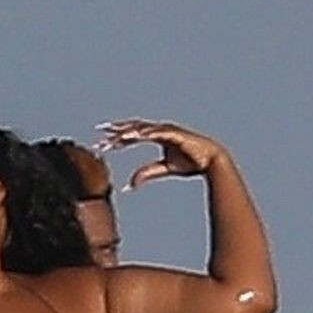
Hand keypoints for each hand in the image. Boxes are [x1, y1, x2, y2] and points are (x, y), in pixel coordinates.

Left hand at [95, 119, 229, 190]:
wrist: (213, 161)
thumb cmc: (191, 163)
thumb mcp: (164, 169)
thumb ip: (147, 174)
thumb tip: (129, 185)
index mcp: (157, 135)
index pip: (133, 134)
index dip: (117, 136)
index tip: (102, 140)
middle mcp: (160, 130)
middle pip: (134, 127)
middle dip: (116, 130)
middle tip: (99, 132)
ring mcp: (168, 129)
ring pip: (143, 128)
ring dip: (128, 131)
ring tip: (113, 136)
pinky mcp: (175, 133)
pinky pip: (156, 132)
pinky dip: (144, 133)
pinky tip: (133, 136)